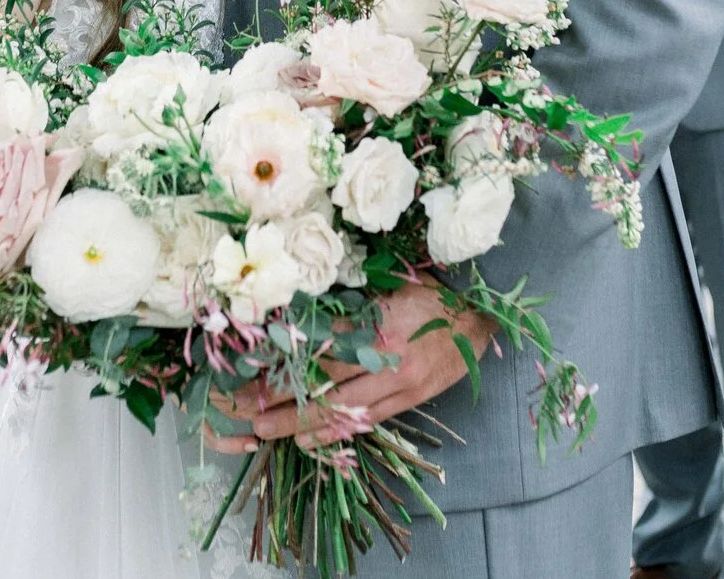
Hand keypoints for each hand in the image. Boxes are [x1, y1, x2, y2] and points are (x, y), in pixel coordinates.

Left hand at [213, 282, 496, 451]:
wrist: (481, 317)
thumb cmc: (433, 292)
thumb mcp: (390, 283)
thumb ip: (350, 301)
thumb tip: (302, 309)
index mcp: (377, 325)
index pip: (318, 349)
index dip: (281, 362)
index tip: (250, 371)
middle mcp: (385, 361)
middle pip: (322, 385)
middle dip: (279, 398)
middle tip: (242, 408)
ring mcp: (398, 385)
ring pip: (341, 411)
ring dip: (299, 422)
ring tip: (264, 430)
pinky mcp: (410, 400)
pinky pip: (366, 421)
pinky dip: (335, 433)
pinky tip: (307, 440)